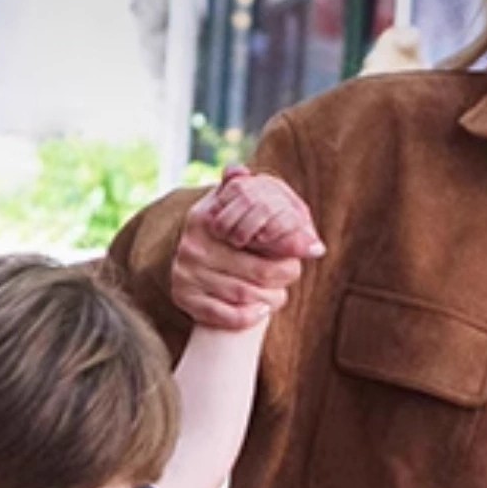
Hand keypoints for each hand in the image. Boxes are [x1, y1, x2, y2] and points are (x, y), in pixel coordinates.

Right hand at [172, 163, 323, 329]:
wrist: (191, 264)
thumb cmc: (223, 234)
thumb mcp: (227, 205)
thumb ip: (238, 187)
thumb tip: (240, 170)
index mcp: (205, 218)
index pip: (257, 235)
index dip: (287, 247)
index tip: (302, 252)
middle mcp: (192, 245)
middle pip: (258, 272)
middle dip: (284, 276)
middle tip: (291, 273)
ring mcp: (187, 274)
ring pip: (246, 295)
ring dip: (271, 298)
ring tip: (278, 293)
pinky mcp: (185, 299)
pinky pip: (229, 316)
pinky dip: (251, 316)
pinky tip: (261, 309)